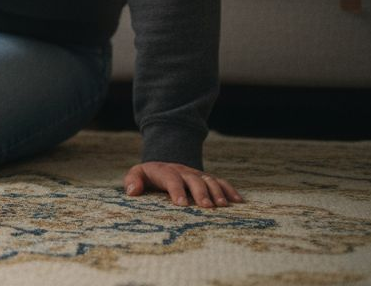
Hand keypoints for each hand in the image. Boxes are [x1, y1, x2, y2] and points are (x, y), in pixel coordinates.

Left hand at [123, 162, 244, 207]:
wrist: (164, 164)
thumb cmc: (148, 176)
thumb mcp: (136, 175)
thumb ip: (132, 181)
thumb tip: (133, 192)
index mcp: (164, 171)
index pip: (171, 178)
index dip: (176, 190)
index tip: (181, 204)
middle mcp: (183, 171)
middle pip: (193, 179)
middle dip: (200, 192)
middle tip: (207, 207)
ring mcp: (196, 174)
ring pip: (209, 179)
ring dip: (217, 192)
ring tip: (223, 206)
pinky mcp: (206, 178)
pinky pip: (220, 182)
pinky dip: (230, 190)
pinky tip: (238, 201)